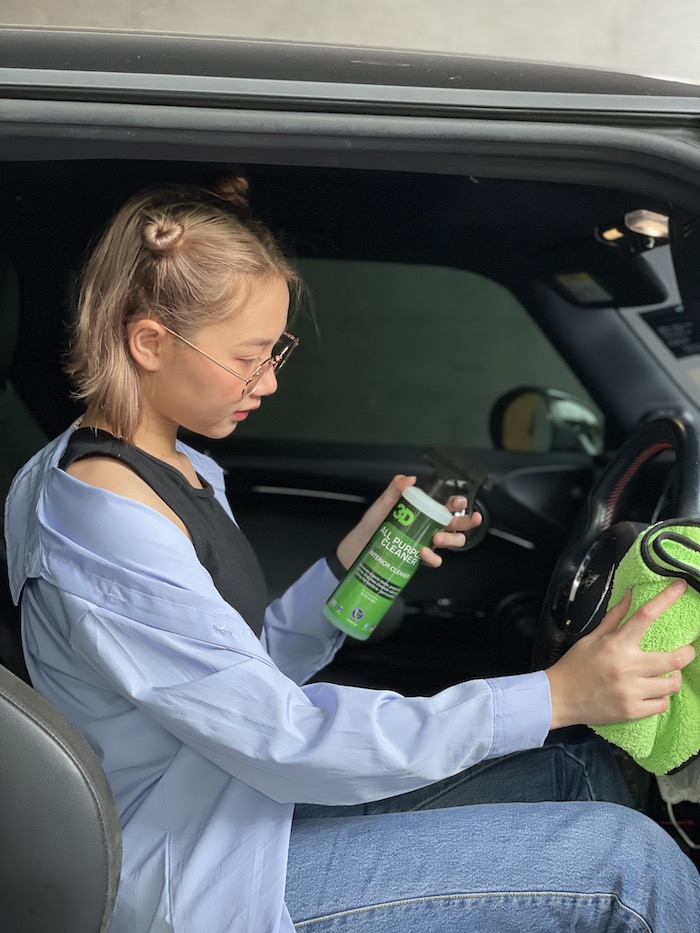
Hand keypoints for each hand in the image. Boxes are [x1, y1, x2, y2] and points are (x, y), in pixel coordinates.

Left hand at [335, 474, 482, 571]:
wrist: (361, 545)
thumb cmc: (375, 522)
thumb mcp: (384, 503)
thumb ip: (395, 489)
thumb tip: (409, 478)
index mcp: (426, 510)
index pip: (448, 505)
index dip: (459, 503)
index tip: (461, 501)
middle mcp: (431, 525)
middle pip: (458, 524)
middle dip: (468, 522)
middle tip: (470, 519)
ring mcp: (428, 542)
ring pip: (453, 542)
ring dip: (451, 539)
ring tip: (438, 538)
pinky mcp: (420, 558)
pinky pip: (435, 560)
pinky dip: (433, 557)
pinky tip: (423, 552)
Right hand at [545, 580, 695, 729]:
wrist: (559, 698)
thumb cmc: (575, 666)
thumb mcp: (592, 638)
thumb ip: (614, 617)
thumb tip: (630, 595)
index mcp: (616, 644)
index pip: (645, 615)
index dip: (666, 599)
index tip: (680, 587)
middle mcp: (626, 667)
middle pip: (674, 659)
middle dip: (687, 654)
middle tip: (687, 651)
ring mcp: (630, 691)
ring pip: (671, 685)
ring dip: (672, 678)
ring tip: (666, 675)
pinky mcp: (632, 711)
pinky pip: (662, 705)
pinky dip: (661, 698)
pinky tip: (653, 693)